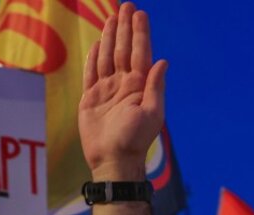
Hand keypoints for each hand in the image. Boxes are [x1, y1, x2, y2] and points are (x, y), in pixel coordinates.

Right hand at [78, 2, 166, 178]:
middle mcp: (123, 84)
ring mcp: (106, 90)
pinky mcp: (90, 98)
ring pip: (107, 56)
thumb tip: (163, 61)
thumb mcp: (151, 114)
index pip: (139, 53)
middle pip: (123, 49)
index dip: (140, 33)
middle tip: (126, 6)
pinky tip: (96, 44)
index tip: (139, 14)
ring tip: (112, 18)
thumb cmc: (134, 140)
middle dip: (125, 28)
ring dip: (109, 37)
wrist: (113, 160)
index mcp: (139, 86)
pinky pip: (91, 72)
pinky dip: (93, 57)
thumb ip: (155, 87)